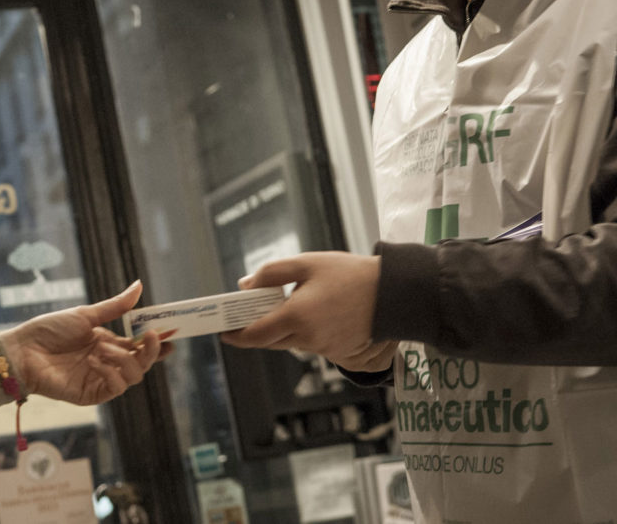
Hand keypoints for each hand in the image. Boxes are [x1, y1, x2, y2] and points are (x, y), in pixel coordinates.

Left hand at [0, 281, 171, 405]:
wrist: (23, 350)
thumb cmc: (50, 330)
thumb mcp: (86, 314)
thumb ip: (116, 306)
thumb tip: (139, 285)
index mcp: (108, 343)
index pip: (139, 346)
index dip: (156, 343)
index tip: (171, 335)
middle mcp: (108, 362)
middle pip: (141, 363)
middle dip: (150, 351)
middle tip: (150, 337)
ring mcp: (100, 379)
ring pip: (133, 377)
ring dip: (124, 360)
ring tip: (103, 347)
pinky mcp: (91, 394)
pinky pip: (114, 389)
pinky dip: (110, 373)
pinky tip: (94, 361)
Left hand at [220, 253, 395, 372]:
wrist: (394, 295)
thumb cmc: (351, 275)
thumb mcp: (308, 263)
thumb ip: (272, 273)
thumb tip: (245, 285)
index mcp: (296, 317)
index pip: (255, 335)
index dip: (235, 336)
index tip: (222, 331)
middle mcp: (307, 338)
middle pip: (270, 341)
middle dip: (256, 329)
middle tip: (246, 313)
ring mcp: (323, 349)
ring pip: (290, 342)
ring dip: (282, 328)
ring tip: (288, 303)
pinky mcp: (338, 353)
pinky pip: (310, 344)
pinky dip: (304, 331)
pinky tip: (314, 312)